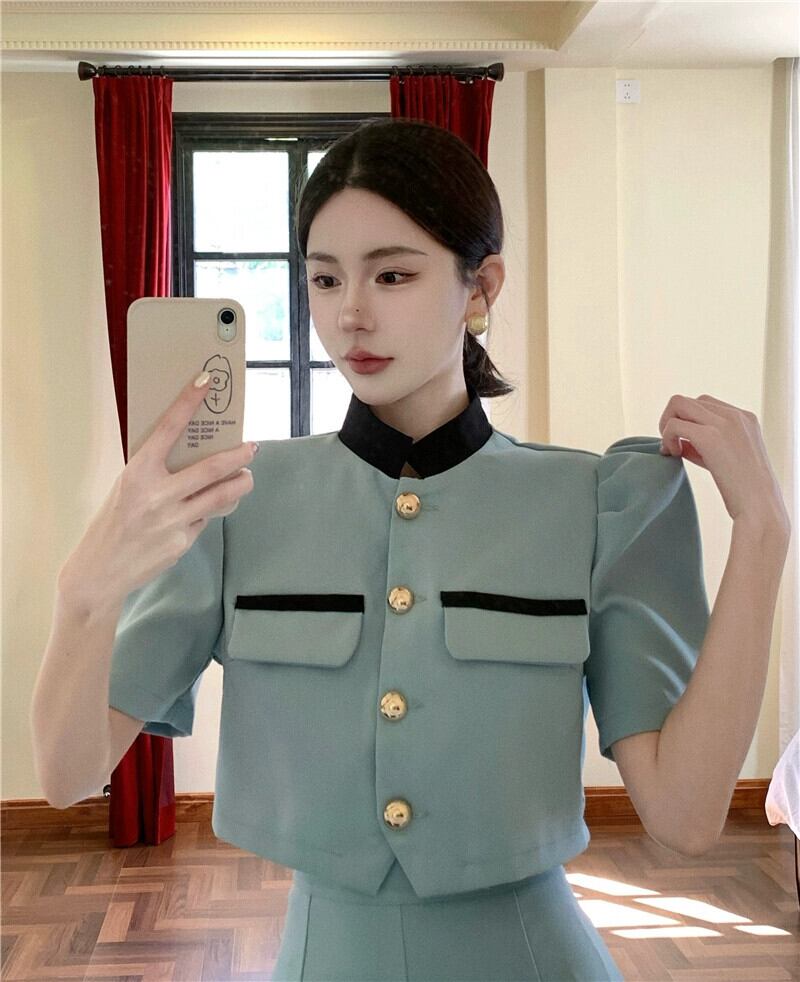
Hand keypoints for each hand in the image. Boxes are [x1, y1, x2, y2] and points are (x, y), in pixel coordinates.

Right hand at [59, 376, 256, 613]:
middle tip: (252, 447)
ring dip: (241, 483)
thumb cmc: (114, 521)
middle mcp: (157, 494)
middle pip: (213, 468)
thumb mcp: (126, 487)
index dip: (188, 403)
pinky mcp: (183, 541)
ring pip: (222, 496)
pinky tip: (204, 509)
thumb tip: (191, 452)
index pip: (168, 429)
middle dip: (239, 455)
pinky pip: (206, 519)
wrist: (100, 570)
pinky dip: (209, 511)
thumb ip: (155, 471)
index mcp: (138, 472)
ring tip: (246, 476)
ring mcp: (173, 520)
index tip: (206, 382)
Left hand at [658, 393, 790, 532]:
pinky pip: (674, 425)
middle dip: (672, 420)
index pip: (703, 403)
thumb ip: (705, 444)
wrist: (759, 506)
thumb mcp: (728, 458)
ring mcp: (724, 423)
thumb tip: (677, 440)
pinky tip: (673, 455)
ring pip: (677, 404)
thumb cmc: (743, 490)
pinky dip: (667, 438)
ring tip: (672, 450)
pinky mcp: (711, 437)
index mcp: (744, 417)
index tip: (686, 444)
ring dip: (666, 426)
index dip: (688, 422)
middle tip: (672, 445)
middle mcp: (735, 415)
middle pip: (688, 400)